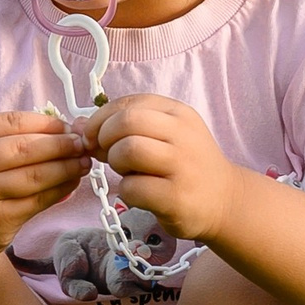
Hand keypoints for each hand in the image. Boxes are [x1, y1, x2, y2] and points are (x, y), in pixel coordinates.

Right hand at [0, 110, 90, 259]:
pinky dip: (59, 191)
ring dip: (66, 168)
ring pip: (35, 178)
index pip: (10, 122)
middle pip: (25, 149)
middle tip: (82, 143)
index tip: (67, 125)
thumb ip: (5, 139)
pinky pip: (36, 202)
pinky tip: (71, 183)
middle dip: (60, 144)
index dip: (44, 122)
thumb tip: (61, 129)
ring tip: (84, 162)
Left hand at [93, 96, 237, 244]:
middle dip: (105, 137)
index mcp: (178, 113)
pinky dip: (126, 191)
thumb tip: (79, 125)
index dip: (102, 118)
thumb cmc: (186, 166)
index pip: (129, 103)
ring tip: (127, 173)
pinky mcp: (177, 197)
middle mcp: (183, 134)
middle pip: (126, 121)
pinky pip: (133, 187)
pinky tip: (138, 193)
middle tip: (107, 154)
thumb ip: (126, 126)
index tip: (94, 136)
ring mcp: (182, 166)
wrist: (225, 201)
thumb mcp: (166, 135)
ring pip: (129, 150)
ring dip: (116, 163)